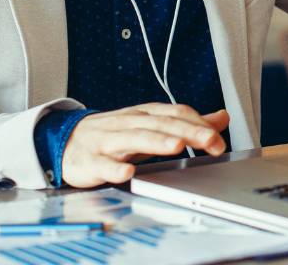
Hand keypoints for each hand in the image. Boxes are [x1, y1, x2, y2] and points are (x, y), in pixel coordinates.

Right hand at [60, 103, 229, 187]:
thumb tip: (221, 118)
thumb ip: (186, 123)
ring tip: (176, 146)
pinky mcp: (90, 161)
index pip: (175, 113)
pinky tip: (127, 173)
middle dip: (187, 132)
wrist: (66, 141)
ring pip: (134, 139)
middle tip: (210, 141)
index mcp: (145, 115)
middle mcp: (129, 123)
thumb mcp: (151, 125)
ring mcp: (108, 141)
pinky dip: (115, 169)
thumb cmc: (115, 134)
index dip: (198, 124)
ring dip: (156, 142)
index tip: (219, 139)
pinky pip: (103, 165)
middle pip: (160, 125)